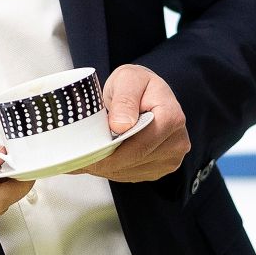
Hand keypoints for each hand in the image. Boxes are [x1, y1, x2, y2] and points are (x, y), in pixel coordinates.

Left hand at [80, 65, 191, 183]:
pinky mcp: (161, 167)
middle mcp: (177, 140)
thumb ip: (125, 99)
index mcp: (172, 117)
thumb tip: (121, 126)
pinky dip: (114, 170)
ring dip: (107, 168)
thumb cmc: (136, 84)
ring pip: (131, 172)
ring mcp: (171, 157)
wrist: (144, 92)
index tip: (88, 155)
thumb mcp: (127, 79)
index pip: (139, 146)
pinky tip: (103, 158)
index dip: (111, 154)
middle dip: (105, 162)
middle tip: (78, 160)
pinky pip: (133, 175)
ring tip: (88, 156)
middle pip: (135, 161)